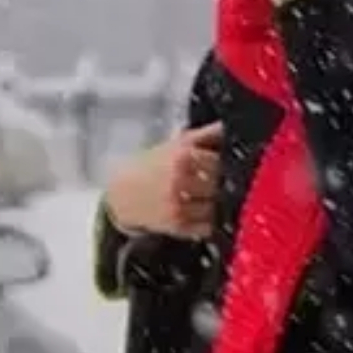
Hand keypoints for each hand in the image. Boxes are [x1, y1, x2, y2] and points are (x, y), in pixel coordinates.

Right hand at [103, 123, 223, 239]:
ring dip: (219, 204)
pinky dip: (209, 222)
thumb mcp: (178, 144)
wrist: (121, 194)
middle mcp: (179, 182)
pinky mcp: (176, 226)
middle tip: (222, 185)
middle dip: (224, 186)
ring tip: (208, 198)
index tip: (229, 167)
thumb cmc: (152, 167)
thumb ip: (208, 134)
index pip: (221, 163)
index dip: (228, 166)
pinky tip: (202, 213)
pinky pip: (207, 226)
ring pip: (217, 207)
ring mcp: (178, 205)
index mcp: (182, 157)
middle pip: (221, 186)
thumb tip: (231, 126)